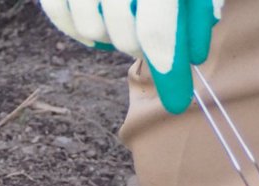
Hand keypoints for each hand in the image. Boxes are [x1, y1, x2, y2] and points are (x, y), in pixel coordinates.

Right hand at [39, 0, 223, 114]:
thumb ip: (199, 3)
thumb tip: (194, 51)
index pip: (157, 32)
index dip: (169, 72)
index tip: (177, 103)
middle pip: (124, 33)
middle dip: (144, 45)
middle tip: (159, 40)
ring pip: (91, 28)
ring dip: (113, 32)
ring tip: (130, 20)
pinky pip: (59, 11)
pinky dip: (77, 23)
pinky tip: (100, 20)